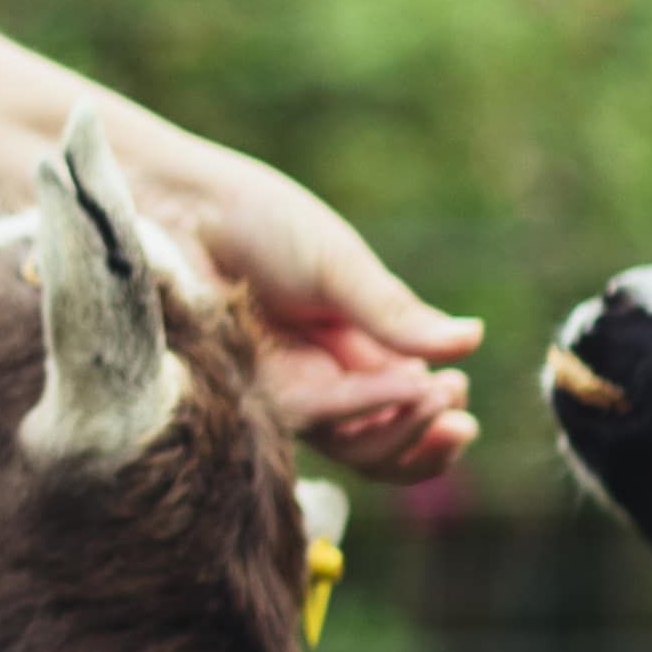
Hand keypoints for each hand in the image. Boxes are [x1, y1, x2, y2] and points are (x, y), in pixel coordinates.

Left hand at [99, 116, 480, 477]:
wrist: (179, 204)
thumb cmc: (255, 222)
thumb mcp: (340, 266)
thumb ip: (395, 314)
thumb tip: (472, 339)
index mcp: (347, 350)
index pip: (399, 406)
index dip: (434, 413)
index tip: (460, 392)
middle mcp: (317, 381)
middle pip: (378, 443)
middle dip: (425, 439)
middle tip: (457, 416)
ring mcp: (282, 393)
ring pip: (350, 447)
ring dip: (402, 434)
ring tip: (436, 402)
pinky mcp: (248, 397)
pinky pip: (312, 424)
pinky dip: (361, 412)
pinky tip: (397, 391)